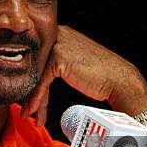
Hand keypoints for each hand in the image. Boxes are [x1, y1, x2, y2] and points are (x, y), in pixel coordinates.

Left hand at [22, 25, 146, 125]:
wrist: (120, 80)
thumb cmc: (101, 75)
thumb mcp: (75, 61)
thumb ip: (58, 61)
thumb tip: (40, 76)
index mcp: (60, 32)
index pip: (39, 57)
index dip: (33, 79)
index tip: (30, 97)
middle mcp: (56, 34)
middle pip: (35, 66)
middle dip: (29, 90)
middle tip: (27, 109)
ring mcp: (57, 45)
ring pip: (36, 75)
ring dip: (32, 98)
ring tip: (29, 114)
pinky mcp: (58, 58)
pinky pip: (41, 83)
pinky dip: (37, 99)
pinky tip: (33, 111)